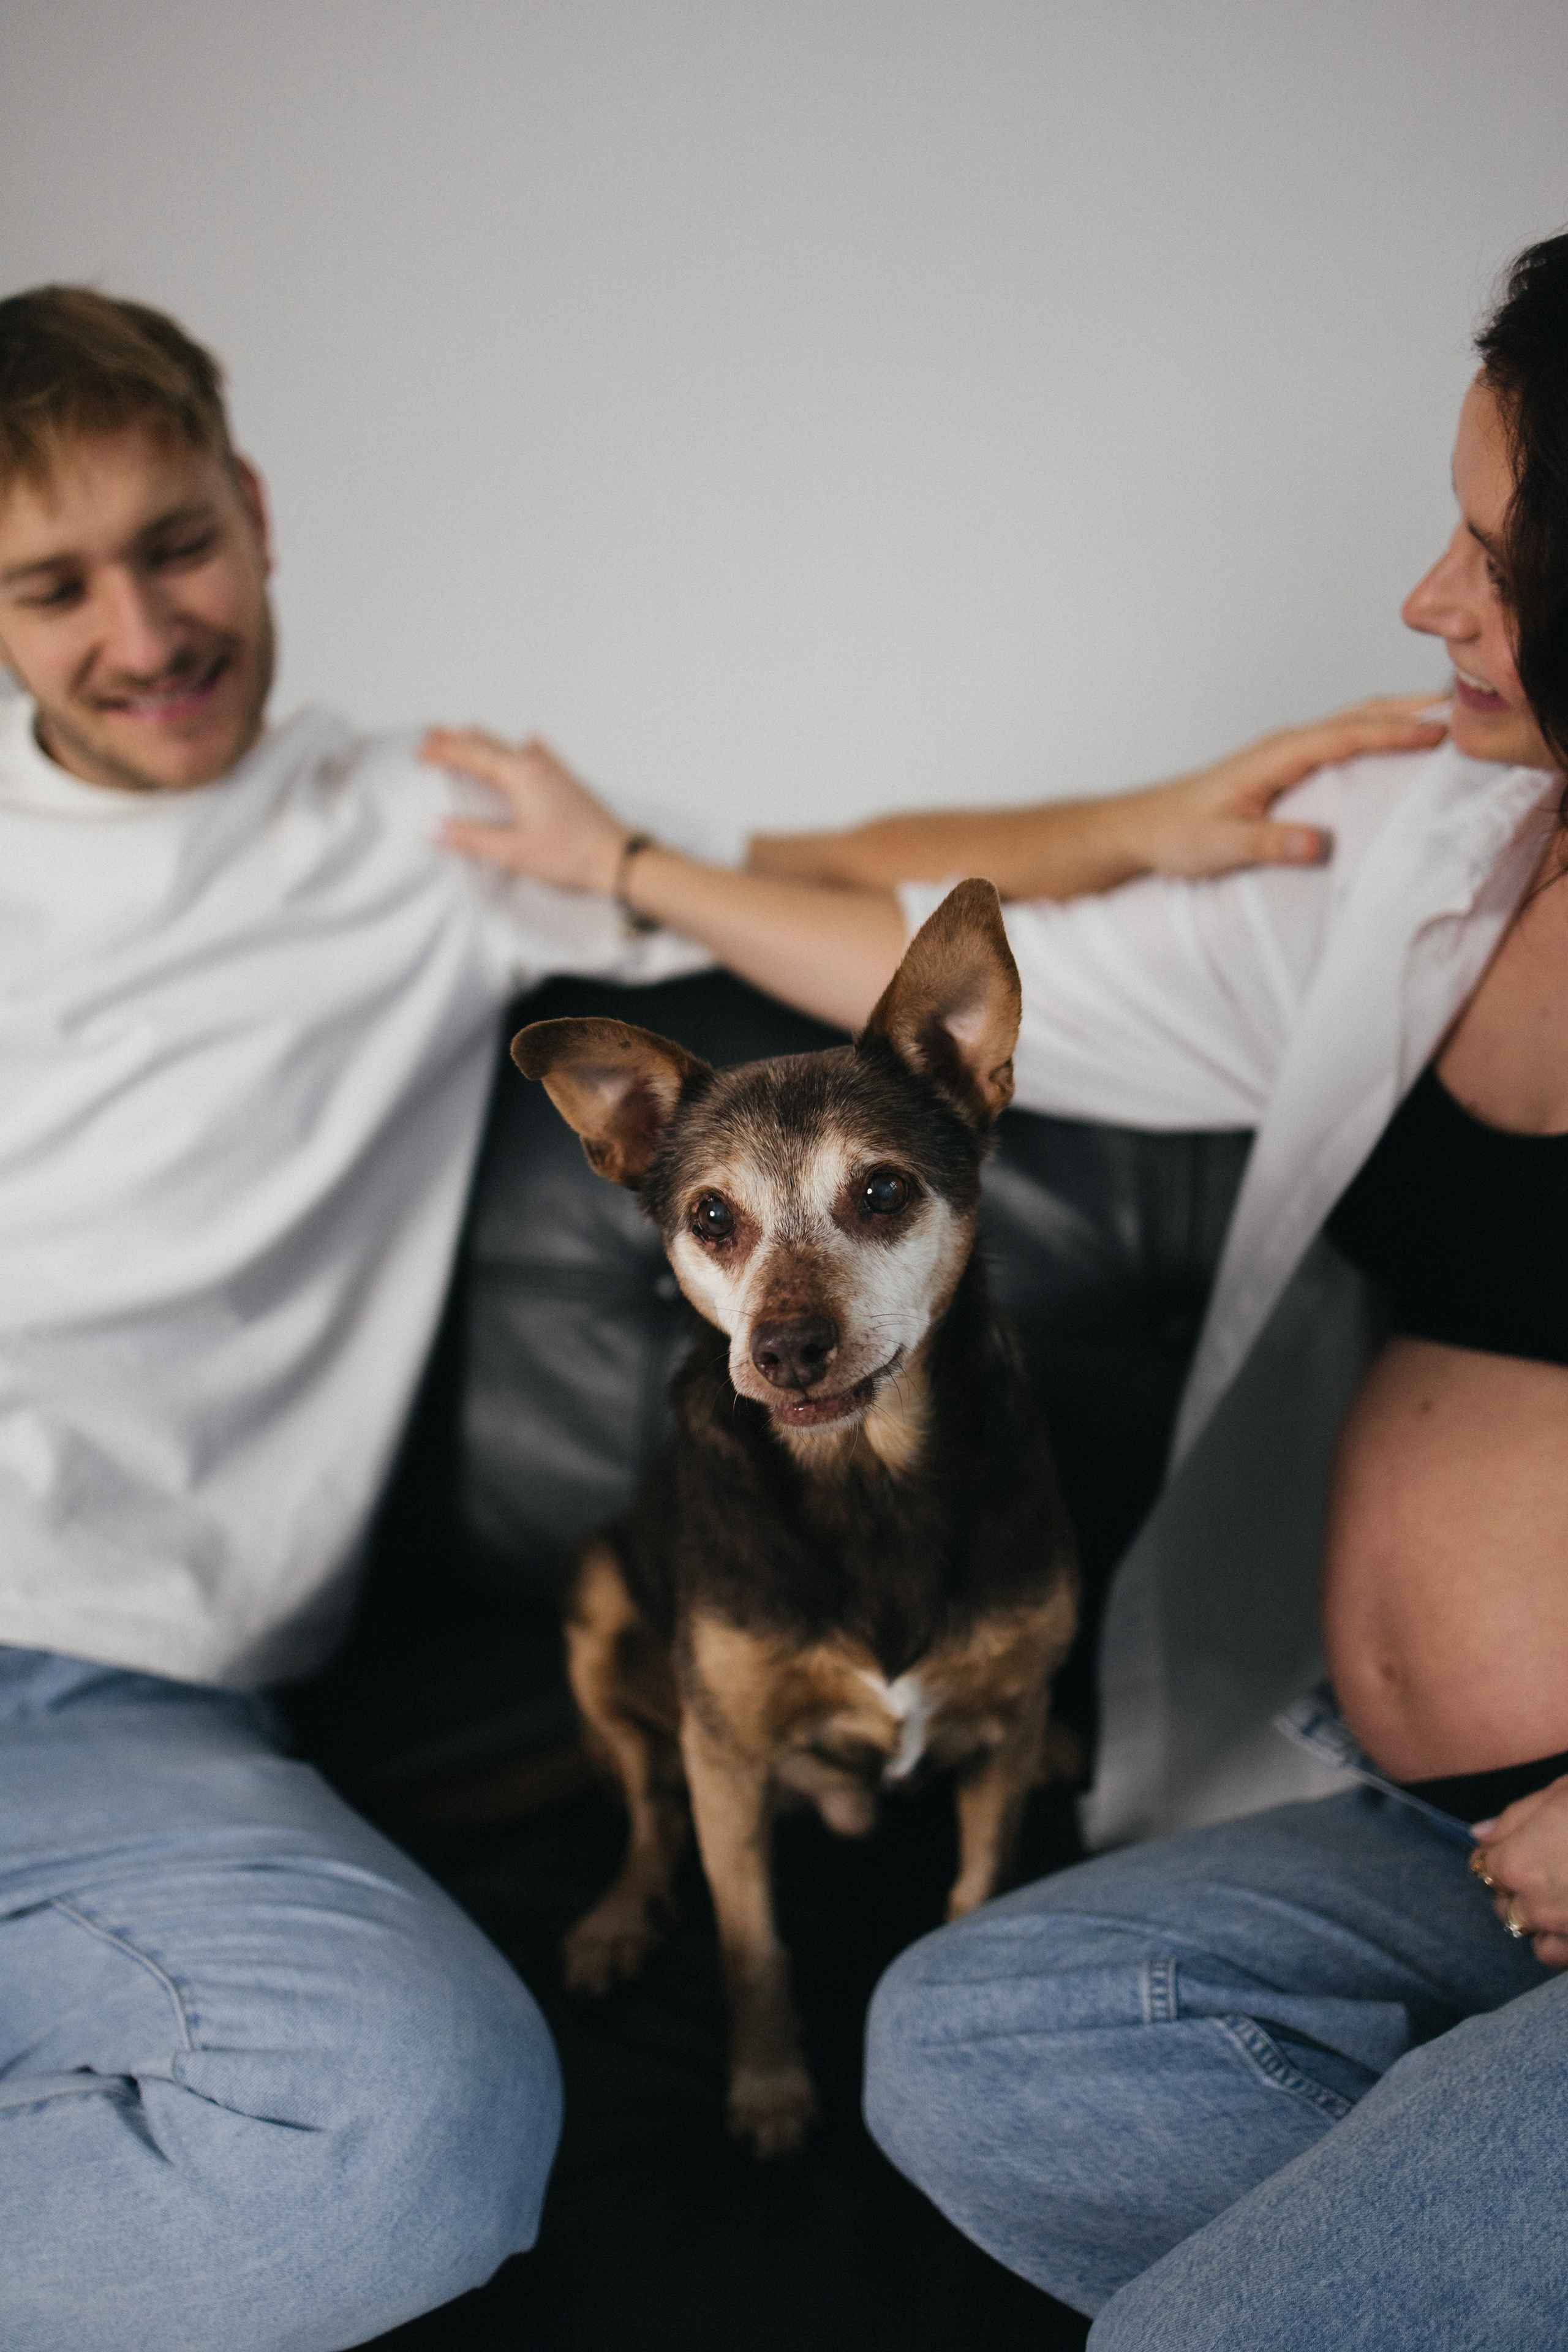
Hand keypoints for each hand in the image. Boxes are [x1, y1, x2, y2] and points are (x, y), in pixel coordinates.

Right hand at [420, 728, 629, 894]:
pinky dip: (526, 747)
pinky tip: (531, 741)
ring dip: (487, 741)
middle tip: (435, 732)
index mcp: (521, 776)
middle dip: (460, 739)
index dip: (445, 751)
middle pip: (490, 744)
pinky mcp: (569, 785)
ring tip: (470, 732)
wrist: (620, 860)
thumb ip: (471, 838)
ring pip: (513, 748)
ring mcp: (556, 774)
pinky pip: (542, 756)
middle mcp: (538, 767)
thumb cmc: (573, 856)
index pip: (473, 755)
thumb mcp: (513, 851)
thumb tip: (433, 827)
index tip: (421, 749)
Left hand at [1124, 695, 1450, 878]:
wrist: (1143, 828)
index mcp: (1274, 756)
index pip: (1345, 735)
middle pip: (1357, 715)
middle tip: (1464, 709)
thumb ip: (1269, 845)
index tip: (1437, 731)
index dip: (1392, 731)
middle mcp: (1284, 745)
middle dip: (1409, 708)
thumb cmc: (1177, 835)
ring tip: (1448, 718)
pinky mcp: (1286, 766)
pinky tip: (1398, 745)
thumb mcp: (1221, 847)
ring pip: (1352, 722)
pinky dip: (1376, 733)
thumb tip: (1317, 845)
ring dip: (1397, 715)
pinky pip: (1342, 741)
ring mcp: (1286, 752)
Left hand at [1471, 1774, 1567, 1967]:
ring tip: (1558, 1893)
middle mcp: (1536, 1905)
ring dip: (1535, 1916)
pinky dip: (1558, 1939)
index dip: (1500, 1851)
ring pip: (1527, 1933)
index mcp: (1519, 1863)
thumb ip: (1515, 1817)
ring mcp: (1564, 1930)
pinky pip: (1555, 1954)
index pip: (1485, 1865)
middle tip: (1542, 1865)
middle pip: (1503, 1902)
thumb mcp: (1559, 1794)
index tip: (1515, 1843)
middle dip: (1514, 1885)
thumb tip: (1480, 1834)